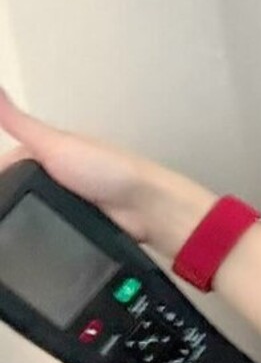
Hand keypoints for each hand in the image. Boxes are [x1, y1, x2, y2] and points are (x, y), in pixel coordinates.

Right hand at [0, 88, 214, 252]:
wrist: (144, 206)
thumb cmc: (104, 169)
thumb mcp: (54, 143)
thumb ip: (19, 122)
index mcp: (48, 150)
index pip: (6, 164)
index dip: (0, 175)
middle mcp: (56, 173)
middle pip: (18, 188)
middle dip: (8, 199)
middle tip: (4, 215)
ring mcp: (67, 199)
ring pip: (30, 209)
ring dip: (23, 216)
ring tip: (10, 230)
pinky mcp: (75, 224)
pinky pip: (48, 227)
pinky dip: (39, 232)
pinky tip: (29, 240)